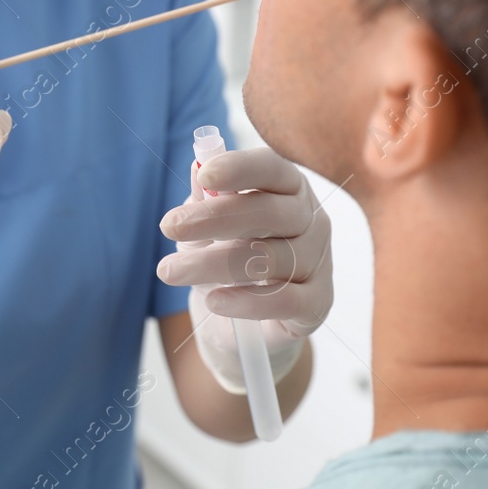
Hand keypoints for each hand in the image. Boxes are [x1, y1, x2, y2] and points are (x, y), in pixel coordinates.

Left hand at [157, 148, 331, 392]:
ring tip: (170, 270)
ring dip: (211, 264)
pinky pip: (285, 300)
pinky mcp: (317, 302)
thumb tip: (198, 167)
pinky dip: (246, 301)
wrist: (250, 321)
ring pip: (268, 259)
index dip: (240, 169)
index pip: (272, 168)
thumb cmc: (230, 256)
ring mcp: (319, 262)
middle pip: (269, 213)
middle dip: (214, 217)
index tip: (204, 174)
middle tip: (168, 226)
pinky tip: (213, 301)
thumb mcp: (209, 224)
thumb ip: (206, 197)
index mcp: (289, 188)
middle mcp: (312, 220)